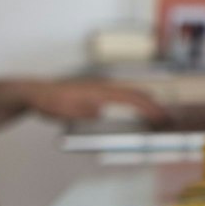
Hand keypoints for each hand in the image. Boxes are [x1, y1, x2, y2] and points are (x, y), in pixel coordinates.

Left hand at [20, 81, 170, 123]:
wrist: (36, 93)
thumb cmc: (51, 101)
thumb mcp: (67, 111)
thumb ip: (85, 112)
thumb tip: (100, 111)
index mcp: (100, 91)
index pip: (132, 98)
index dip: (149, 108)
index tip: (162, 117)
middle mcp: (103, 87)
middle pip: (135, 93)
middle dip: (153, 105)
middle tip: (167, 118)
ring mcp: (100, 89)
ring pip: (129, 93)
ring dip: (144, 103)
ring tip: (157, 114)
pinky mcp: (95, 93)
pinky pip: (120, 96)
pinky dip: (133, 102)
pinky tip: (133, 110)